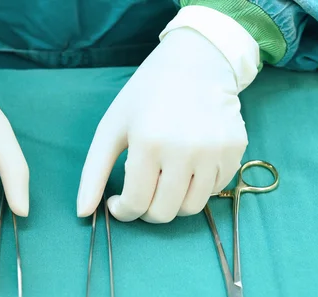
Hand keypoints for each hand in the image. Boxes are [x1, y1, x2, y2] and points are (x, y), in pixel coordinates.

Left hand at [77, 7, 258, 222]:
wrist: (196, 63)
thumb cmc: (147, 95)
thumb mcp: (112, 127)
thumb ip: (94, 172)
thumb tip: (82, 213)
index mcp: (149, 142)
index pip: (135, 203)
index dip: (123, 210)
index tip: (118, 202)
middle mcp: (185, 150)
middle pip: (164, 213)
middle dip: (146, 211)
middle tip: (142, 194)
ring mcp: (215, 152)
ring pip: (191, 208)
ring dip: (173, 203)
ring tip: (164, 182)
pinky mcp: (235, 151)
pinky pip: (214, 190)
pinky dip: (198, 187)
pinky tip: (188, 167)